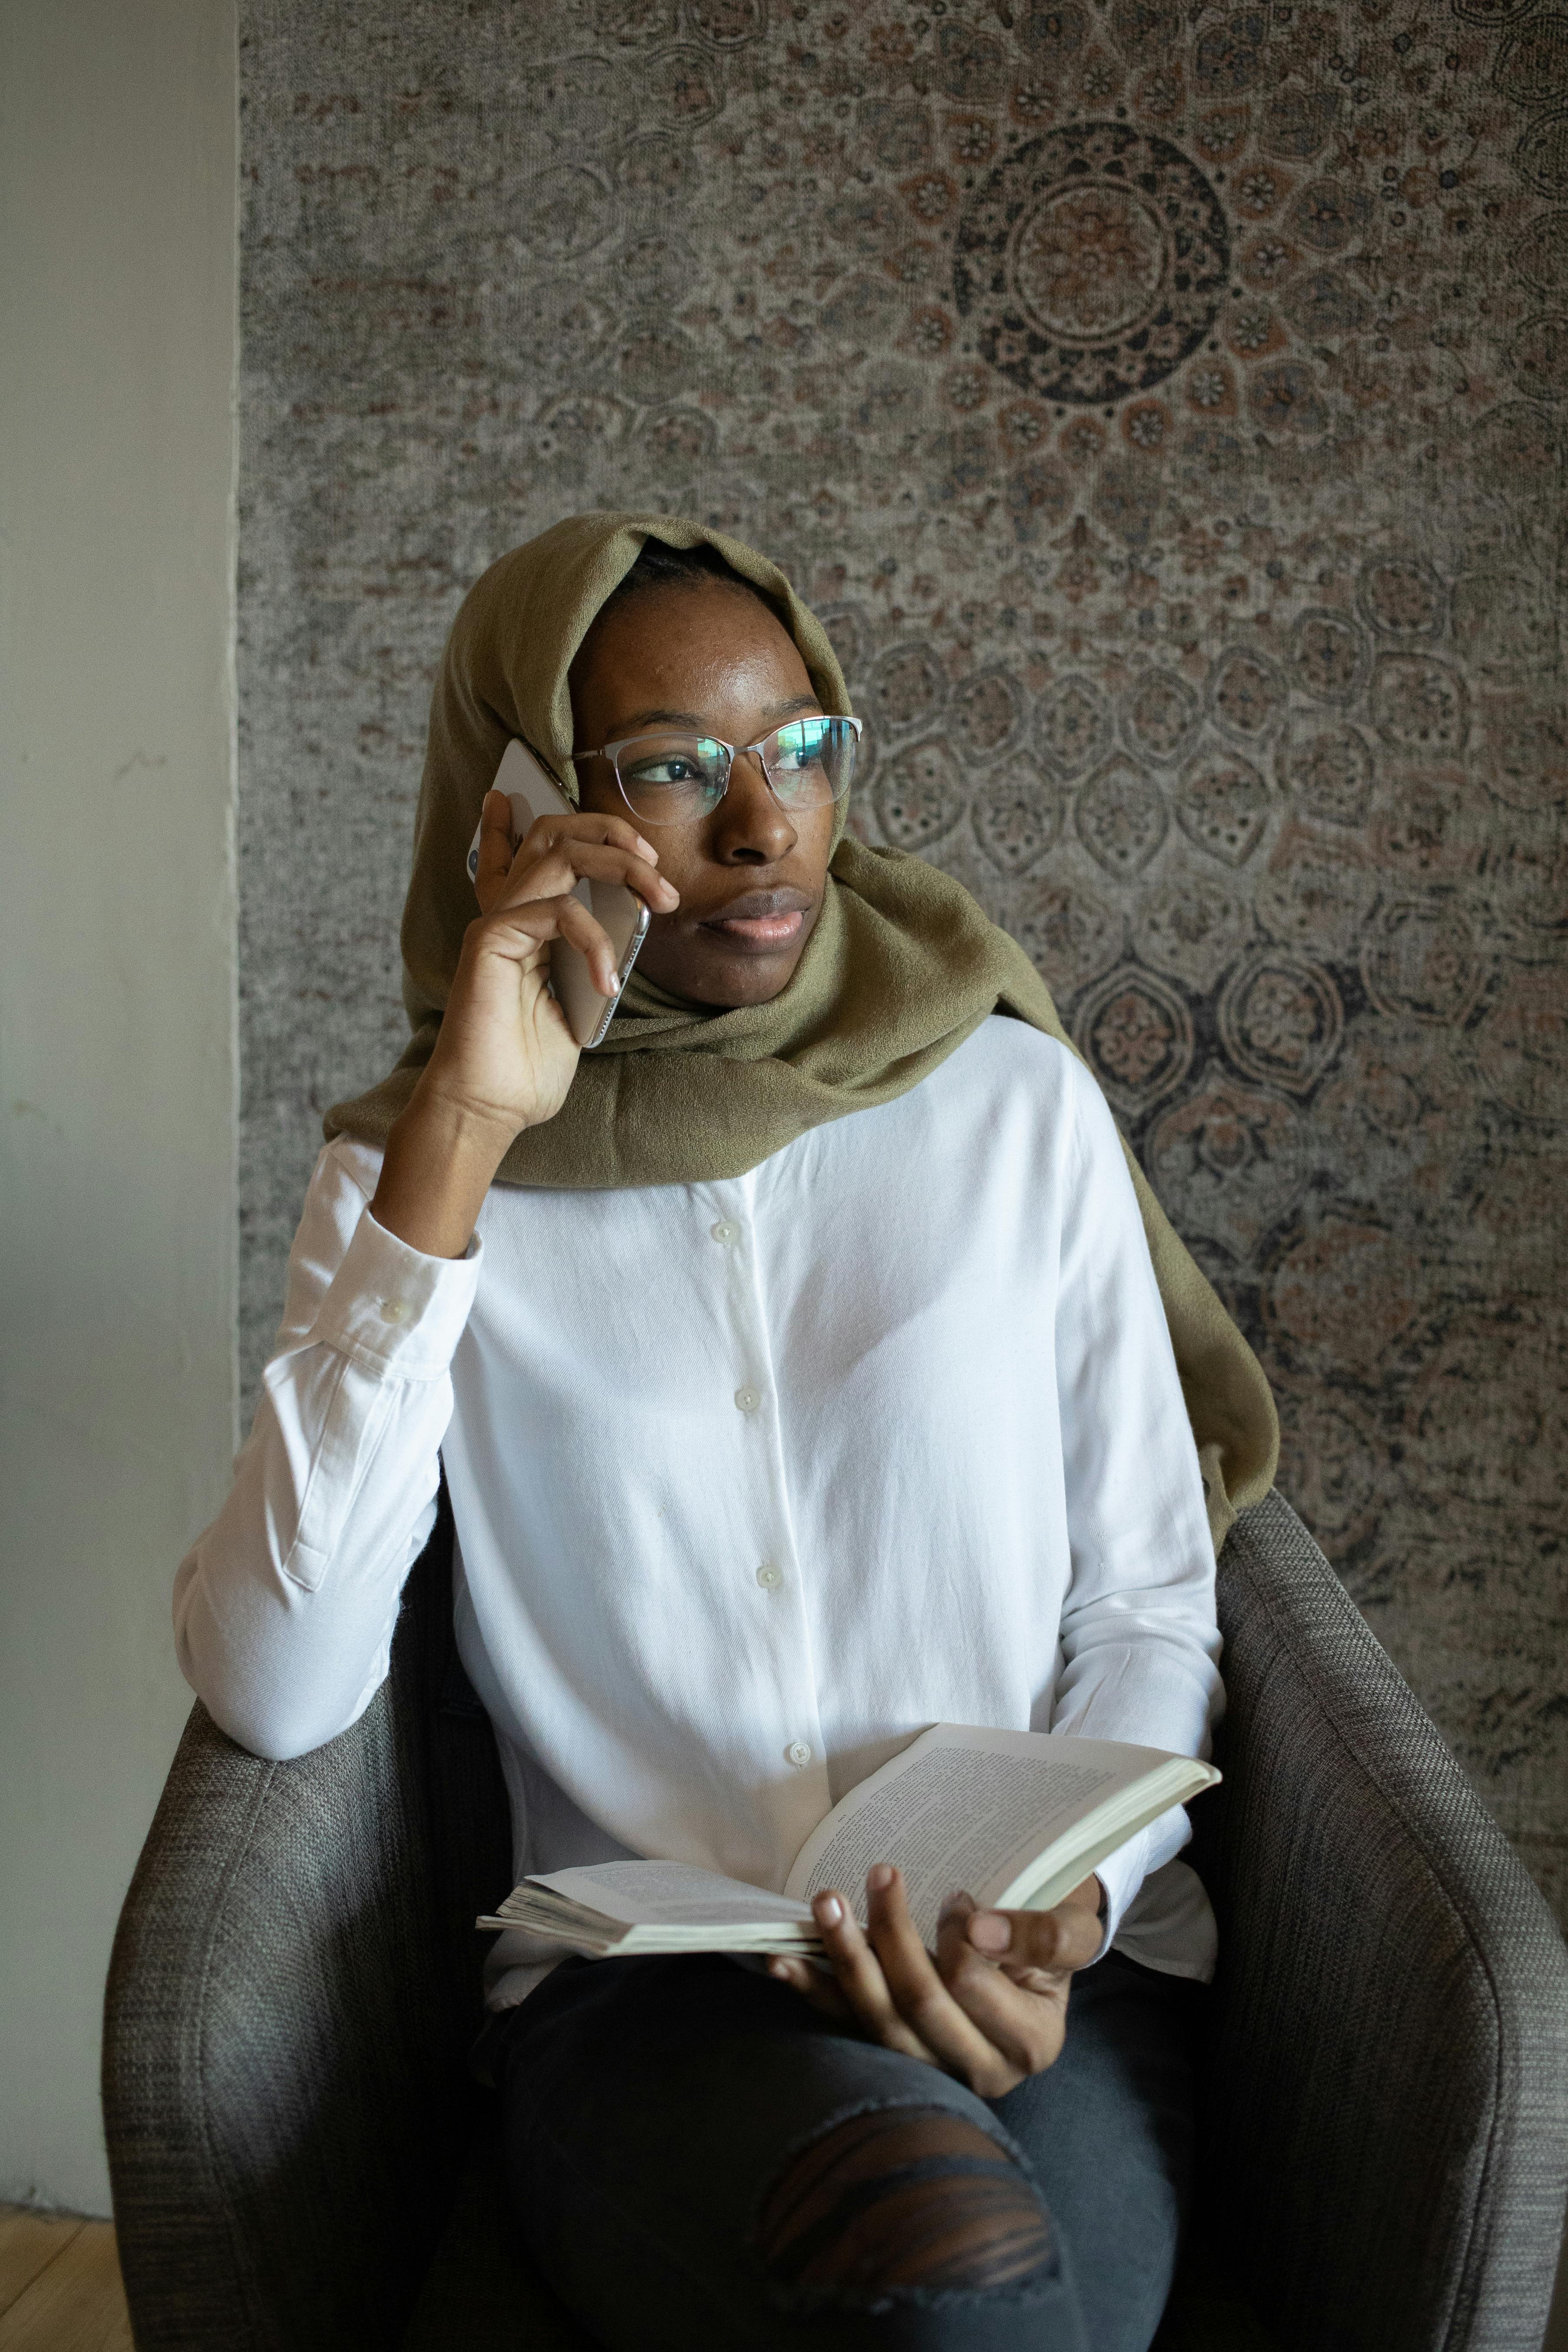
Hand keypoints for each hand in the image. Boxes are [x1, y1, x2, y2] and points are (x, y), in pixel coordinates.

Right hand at [369, 791, 677, 1256]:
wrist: (489, 1109)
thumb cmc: (527, 1069)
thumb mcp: (578, 1003)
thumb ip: (591, 960)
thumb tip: (628, 930)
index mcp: (522, 927)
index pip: (522, 855)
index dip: (537, 822)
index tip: (568, 814)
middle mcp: (506, 914)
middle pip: (553, 834)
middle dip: (611, 833)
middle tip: (655, 863)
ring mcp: (497, 921)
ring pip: (559, 851)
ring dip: (621, 864)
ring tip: (662, 896)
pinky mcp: (491, 938)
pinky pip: (558, 910)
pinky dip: (595, 941)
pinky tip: (607, 982)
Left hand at [768, 1865, 1104, 2098]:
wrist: (1037, 1966)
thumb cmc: (1053, 1941)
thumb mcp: (1073, 1930)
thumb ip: (1044, 1934)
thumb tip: (980, 1929)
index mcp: (1030, 2044)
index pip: (974, 1987)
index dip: (957, 1938)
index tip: (957, 1897)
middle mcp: (980, 2070)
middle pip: (920, 2004)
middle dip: (893, 1937)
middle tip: (882, 1873)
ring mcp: (932, 2069)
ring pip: (877, 2019)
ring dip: (845, 1958)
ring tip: (825, 1903)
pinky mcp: (893, 2055)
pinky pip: (847, 2025)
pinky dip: (814, 1990)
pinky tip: (781, 1962)